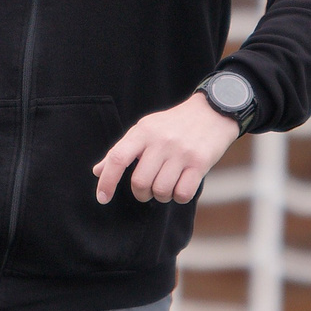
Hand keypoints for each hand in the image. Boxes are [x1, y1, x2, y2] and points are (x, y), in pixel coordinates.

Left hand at [93, 95, 242, 204]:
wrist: (212, 112)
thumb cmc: (173, 125)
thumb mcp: (145, 129)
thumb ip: (121, 151)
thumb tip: (98, 171)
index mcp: (143, 132)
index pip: (118, 159)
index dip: (107, 182)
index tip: (102, 198)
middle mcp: (161, 141)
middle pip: (140, 182)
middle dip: (141, 193)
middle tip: (147, 190)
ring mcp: (181, 152)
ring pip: (161, 190)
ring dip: (161, 196)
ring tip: (166, 186)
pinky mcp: (199, 162)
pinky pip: (182, 193)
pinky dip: (178, 197)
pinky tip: (180, 187)